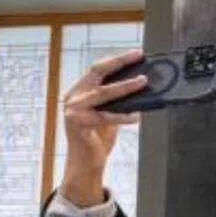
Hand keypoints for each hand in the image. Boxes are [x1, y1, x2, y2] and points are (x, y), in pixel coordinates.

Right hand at [60, 49, 145, 205]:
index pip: (98, 69)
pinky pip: (105, 116)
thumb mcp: (110, 114)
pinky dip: (122, 116)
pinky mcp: (77, 123)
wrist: (87, 162)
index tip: (136, 54)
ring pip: (103, 92)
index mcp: (80, 91)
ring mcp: (73, 108)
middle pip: (97, 71)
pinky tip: (136, 116)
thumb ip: (119, 101)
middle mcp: (74, 96)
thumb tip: (140, 86)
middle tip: (138, 56)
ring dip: (125, 86)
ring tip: (142, 82)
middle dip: (119, 62)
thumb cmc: (98, 138)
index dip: (117, 60)